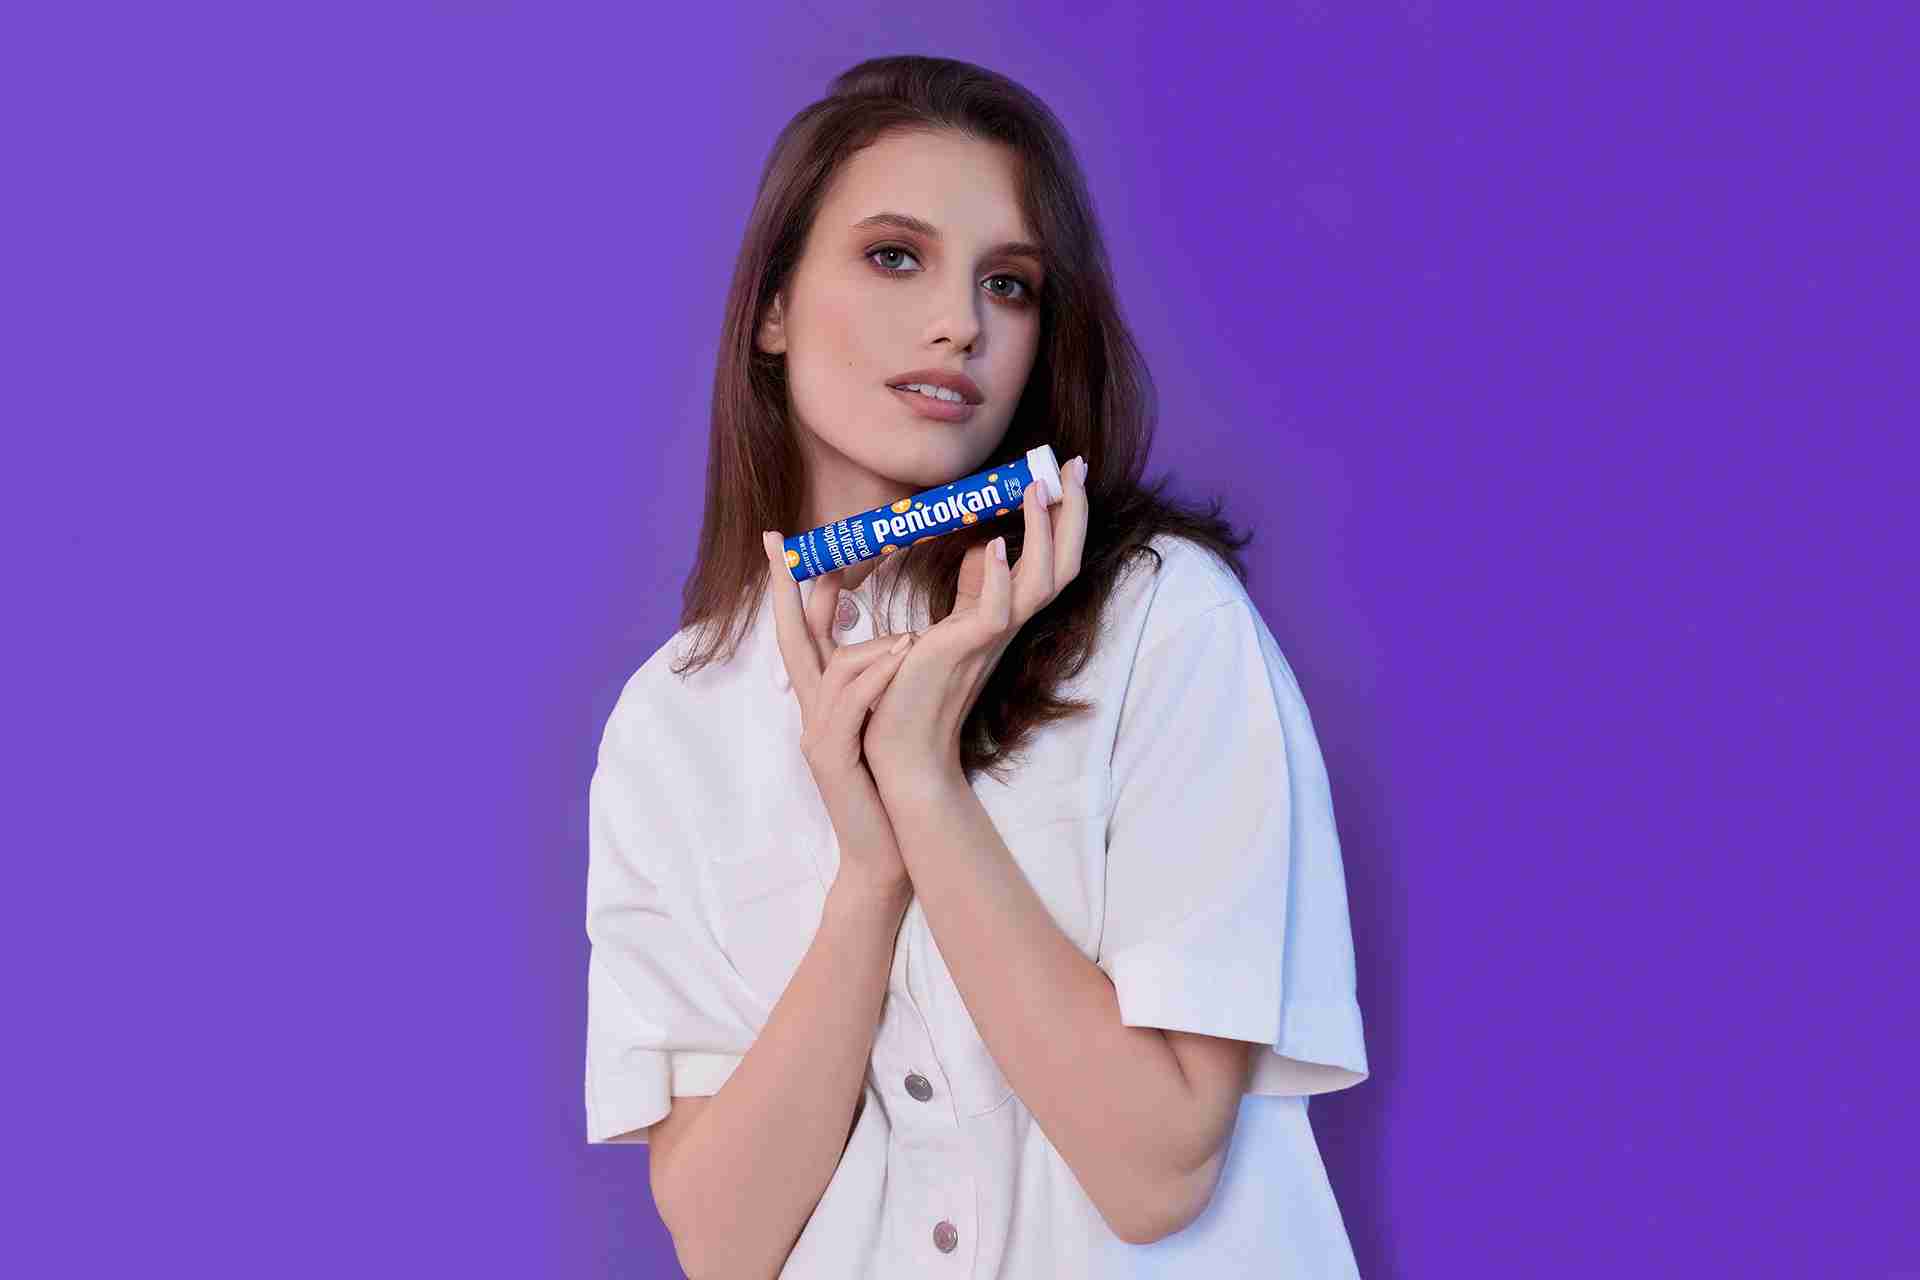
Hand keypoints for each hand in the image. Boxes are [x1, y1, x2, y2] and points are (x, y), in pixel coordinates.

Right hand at [761, 531, 916, 899]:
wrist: (888, 851)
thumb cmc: (893, 783)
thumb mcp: (887, 719)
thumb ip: (886, 677)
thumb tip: (900, 632)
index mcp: (825, 698)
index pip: (802, 631)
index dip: (794, 586)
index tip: (784, 542)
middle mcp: (811, 710)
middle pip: (789, 638)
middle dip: (783, 588)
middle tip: (779, 544)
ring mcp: (816, 735)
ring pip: (831, 669)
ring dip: (871, 646)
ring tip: (912, 641)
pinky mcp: (831, 759)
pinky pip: (848, 706)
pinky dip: (874, 677)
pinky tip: (902, 659)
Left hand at [862, 454, 1089, 793]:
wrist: (899, 744)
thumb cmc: (914, 685)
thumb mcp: (949, 625)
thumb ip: (973, 589)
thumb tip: (987, 544)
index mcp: (1004, 615)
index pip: (1050, 558)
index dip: (1062, 517)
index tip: (1062, 471)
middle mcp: (1008, 624)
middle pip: (1062, 563)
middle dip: (1072, 512)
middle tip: (1073, 464)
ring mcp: (991, 637)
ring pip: (1041, 582)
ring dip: (1044, 532)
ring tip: (1038, 487)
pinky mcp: (965, 650)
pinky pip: (996, 612)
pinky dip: (1000, 577)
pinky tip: (999, 543)